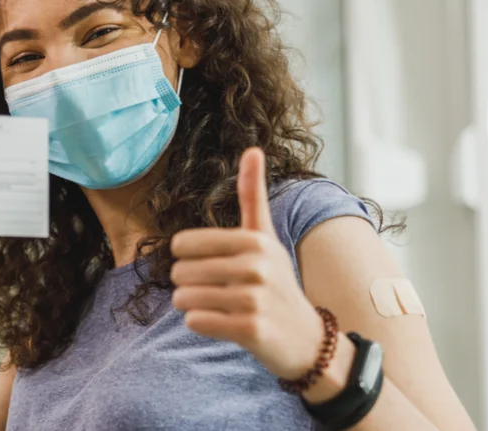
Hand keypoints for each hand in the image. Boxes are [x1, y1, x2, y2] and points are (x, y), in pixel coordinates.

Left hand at [170, 147, 325, 380]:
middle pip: (180, 272)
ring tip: (219, 306)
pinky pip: (196, 321)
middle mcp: (257, 267)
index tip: (211, 265)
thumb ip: (252, 195)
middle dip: (188, 285)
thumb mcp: (266, 236)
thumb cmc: (276, 282)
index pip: (183, 244)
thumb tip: (252, 148)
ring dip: (192, 305)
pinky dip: (202, 324)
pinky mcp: (251, 329)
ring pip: (184, 298)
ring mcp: (255, 299)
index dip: (187, 258)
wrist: (306, 339)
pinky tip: (225, 323)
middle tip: (217, 291)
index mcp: (255, 241)